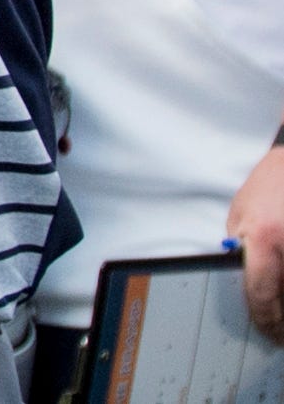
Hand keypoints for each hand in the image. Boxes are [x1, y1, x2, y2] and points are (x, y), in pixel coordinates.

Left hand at [230, 145, 283, 341]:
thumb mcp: (241, 213)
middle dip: (283, 323)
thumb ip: (241, 247)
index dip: (263, 318)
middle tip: (279, 335)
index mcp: (263, 238)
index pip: (260, 292)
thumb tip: (241, 279)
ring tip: (283, 324)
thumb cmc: (270, 186)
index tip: (266, 331)